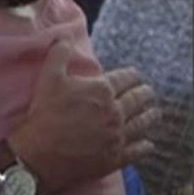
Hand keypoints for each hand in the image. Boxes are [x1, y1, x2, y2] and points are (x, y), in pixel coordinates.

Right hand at [10, 40, 158, 194]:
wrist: (40, 154)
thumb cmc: (44, 114)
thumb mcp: (48, 78)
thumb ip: (60, 54)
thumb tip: (65, 37)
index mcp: (102, 90)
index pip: (127, 78)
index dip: (132, 75)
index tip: (135, 76)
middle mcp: (115, 111)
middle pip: (139, 99)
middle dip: (144, 93)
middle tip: (148, 92)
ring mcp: (117, 135)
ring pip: (142, 123)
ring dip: (149, 116)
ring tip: (153, 113)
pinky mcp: (115, 157)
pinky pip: (138, 150)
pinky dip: (145, 145)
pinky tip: (147, 144)